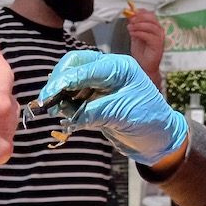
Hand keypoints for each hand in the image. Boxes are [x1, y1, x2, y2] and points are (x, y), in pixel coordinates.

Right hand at [37, 51, 186, 165]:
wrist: (159, 139)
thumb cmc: (150, 121)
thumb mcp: (123, 114)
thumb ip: (96, 111)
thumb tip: (69, 115)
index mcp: (120, 67)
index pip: (87, 67)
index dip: (67, 79)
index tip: (51, 93)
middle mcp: (109, 72)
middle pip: (75, 65)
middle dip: (59, 80)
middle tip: (47, 99)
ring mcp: (101, 86)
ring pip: (72, 82)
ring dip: (61, 94)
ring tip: (52, 109)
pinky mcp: (95, 101)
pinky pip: (75, 98)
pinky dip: (66, 105)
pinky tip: (62, 114)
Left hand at [126, 9, 164, 85]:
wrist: (144, 67)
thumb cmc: (142, 54)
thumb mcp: (136, 36)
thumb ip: (134, 27)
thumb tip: (130, 17)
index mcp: (154, 28)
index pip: (150, 14)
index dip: (141, 12)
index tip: (131, 12)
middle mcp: (159, 31)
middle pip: (152, 17)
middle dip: (140, 17)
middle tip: (131, 19)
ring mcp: (159, 38)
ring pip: (151, 25)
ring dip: (139, 25)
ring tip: (130, 27)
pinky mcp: (158, 45)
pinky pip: (149, 35)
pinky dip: (139, 33)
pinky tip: (133, 34)